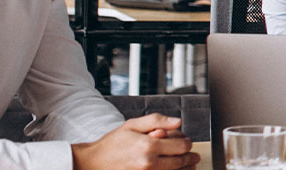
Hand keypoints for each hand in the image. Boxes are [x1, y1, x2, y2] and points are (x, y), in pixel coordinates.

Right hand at [71, 113, 198, 169]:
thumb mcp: (132, 125)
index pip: (181, 146)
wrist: (94, 162)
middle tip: (192, 156)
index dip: (187, 143)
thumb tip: (178, 122)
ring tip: (188, 165)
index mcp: (148, 146)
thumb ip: (157, 120)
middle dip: (189, 157)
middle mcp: (149, 163)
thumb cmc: (113, 143)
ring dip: (185, 168)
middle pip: (181, 162)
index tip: (186, 142)